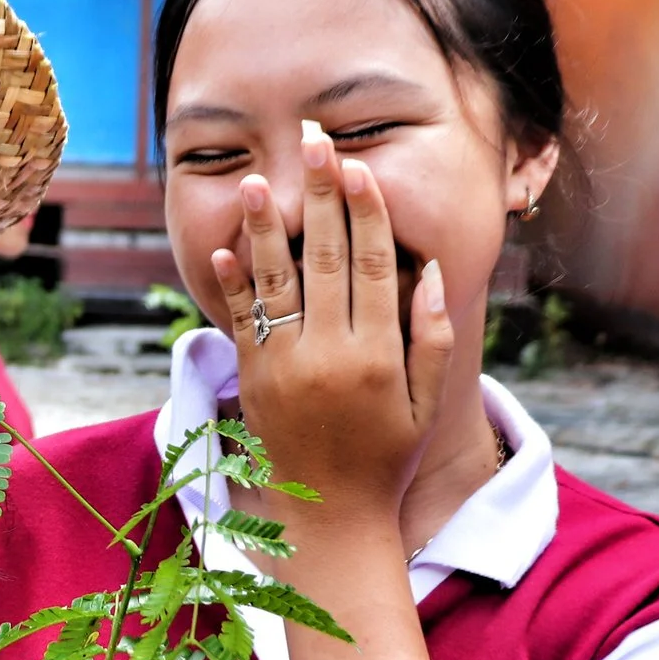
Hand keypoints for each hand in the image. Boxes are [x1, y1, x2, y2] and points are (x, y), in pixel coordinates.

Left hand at [208, 122, 453, 523]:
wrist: (329, 517)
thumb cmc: (387, 456)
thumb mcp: (425, 405)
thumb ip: (432, 340)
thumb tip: (431, 274)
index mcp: (379, 357)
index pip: (374, 267)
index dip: (366, 213)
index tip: (358, 167)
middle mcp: (330, 355)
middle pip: (326, 259)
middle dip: (320, 197)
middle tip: (313, 142)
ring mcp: (285, 367)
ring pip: (277, 282)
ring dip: (265, 228)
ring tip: (255, 181)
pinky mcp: (254, 380)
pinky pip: (241, 321)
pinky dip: (232, 284)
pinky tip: (226, 248)